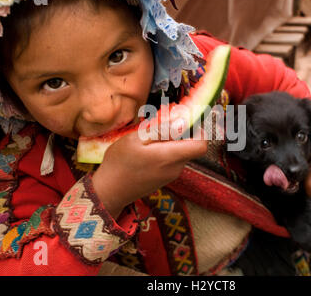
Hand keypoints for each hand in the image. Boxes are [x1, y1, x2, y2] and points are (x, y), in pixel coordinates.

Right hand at [92, 121, 207, 218]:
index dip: (199, 130)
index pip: (201, 144)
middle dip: (181, 131)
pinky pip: (173, 159)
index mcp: (170, 157)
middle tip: (163, 122)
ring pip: (181, 151)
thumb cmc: (119, 163)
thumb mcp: (136, 139)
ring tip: (151, 136)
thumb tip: (183, 122)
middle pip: (191, 146)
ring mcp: (172, 174)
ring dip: (171, 140)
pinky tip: (148, 148)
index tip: (186, 120)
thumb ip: (162, 130)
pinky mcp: (166, 177)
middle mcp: (176, 168)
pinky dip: (166, 150)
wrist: (109, 190)